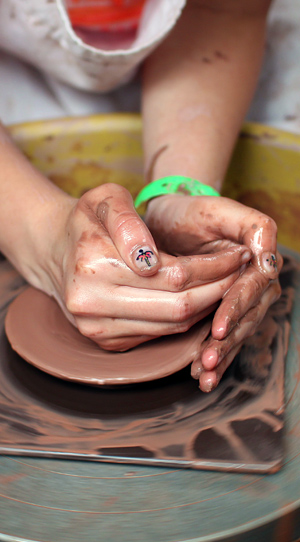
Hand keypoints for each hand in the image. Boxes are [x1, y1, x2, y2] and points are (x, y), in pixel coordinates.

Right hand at [42, 184, 251, 351]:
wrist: (53, 250)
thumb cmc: (86, 220)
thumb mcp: (105, 198)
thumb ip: (128, 220)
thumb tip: (149, 260)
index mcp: (93, 265)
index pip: (174, 275)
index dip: (214, 267)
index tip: (237, 254)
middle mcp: (91, 304)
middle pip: (178, 307)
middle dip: (219, 289)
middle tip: (241, 271)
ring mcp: (98, 329)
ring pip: (172, 326)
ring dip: (208, 307)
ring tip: (227, 283)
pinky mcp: (106, 342)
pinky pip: (160, 335)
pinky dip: (186, 319)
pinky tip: (201, 298)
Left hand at [145, 194, 281, 389]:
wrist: (172, 219)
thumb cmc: (193, 212)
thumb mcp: (220, 209)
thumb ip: (253, 227)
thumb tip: (267, 259)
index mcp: (260, 258)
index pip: (252, 289)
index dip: (236, 309)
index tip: (217, 328)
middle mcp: (255, 282)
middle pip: (247, 317)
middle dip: (227, 342)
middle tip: (207, 361)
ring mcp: (242, 300)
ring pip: (236, 332)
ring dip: (221, 355)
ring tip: (203, 374)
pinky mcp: (225, 312)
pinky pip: (225, 337)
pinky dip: (215, 357)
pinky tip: (201, 376)